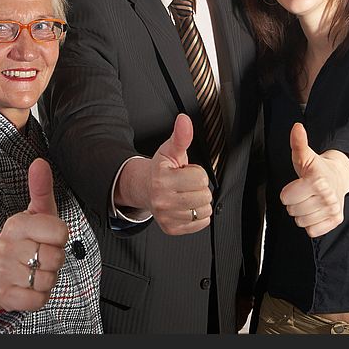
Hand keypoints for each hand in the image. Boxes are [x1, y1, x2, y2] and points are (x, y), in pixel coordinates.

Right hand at [0, 158, 69, 310]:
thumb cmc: (27, 237)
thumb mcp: (37, 212)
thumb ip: (41, 188)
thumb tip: (40, 163)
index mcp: (16, 224)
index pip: (60, 233)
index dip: (61, 238)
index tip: (50, 237)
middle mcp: (6, 246)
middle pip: (55, 258)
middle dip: (55, 259)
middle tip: (42, 254)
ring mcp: (2, 271)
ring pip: (47, 280)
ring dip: (47, 278)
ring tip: (35, 268)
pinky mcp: (3, 294)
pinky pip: (37, 300)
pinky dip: (39, 296)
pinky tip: (30, 284)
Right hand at [147, 114, 212, 234]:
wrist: (145, 189)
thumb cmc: (161, 170)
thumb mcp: (170, 150)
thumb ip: (181, 136)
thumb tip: (184, 120)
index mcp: (162, 179)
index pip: (200, 178)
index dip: (196, 172)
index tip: (185, 172)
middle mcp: (162, 200)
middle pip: (203, 196)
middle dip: (199, 187)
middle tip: (186, 184)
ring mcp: (166, 217)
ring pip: (203, 211)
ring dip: (199, 202)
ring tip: (186, 194)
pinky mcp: (171, 228)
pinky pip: (201, 223)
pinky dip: (198, 216)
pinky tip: (186, 206)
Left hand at [280, 123, 348, 237]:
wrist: (338, 176)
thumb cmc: (317, 168)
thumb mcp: (304, 155)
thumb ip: (298, 142)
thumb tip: (297, 127)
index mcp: (317, 181)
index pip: (286, 198)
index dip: (287, 191)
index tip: (297, 185)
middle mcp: (327, 196)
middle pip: (293, 211)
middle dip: (294, 202)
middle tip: (304, 192)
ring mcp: (333, 209)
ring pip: (301, 222)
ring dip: (302, 213)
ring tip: (309, 200)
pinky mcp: (336, 220)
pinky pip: (312, 231)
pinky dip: (311, 224)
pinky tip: (316, 211)